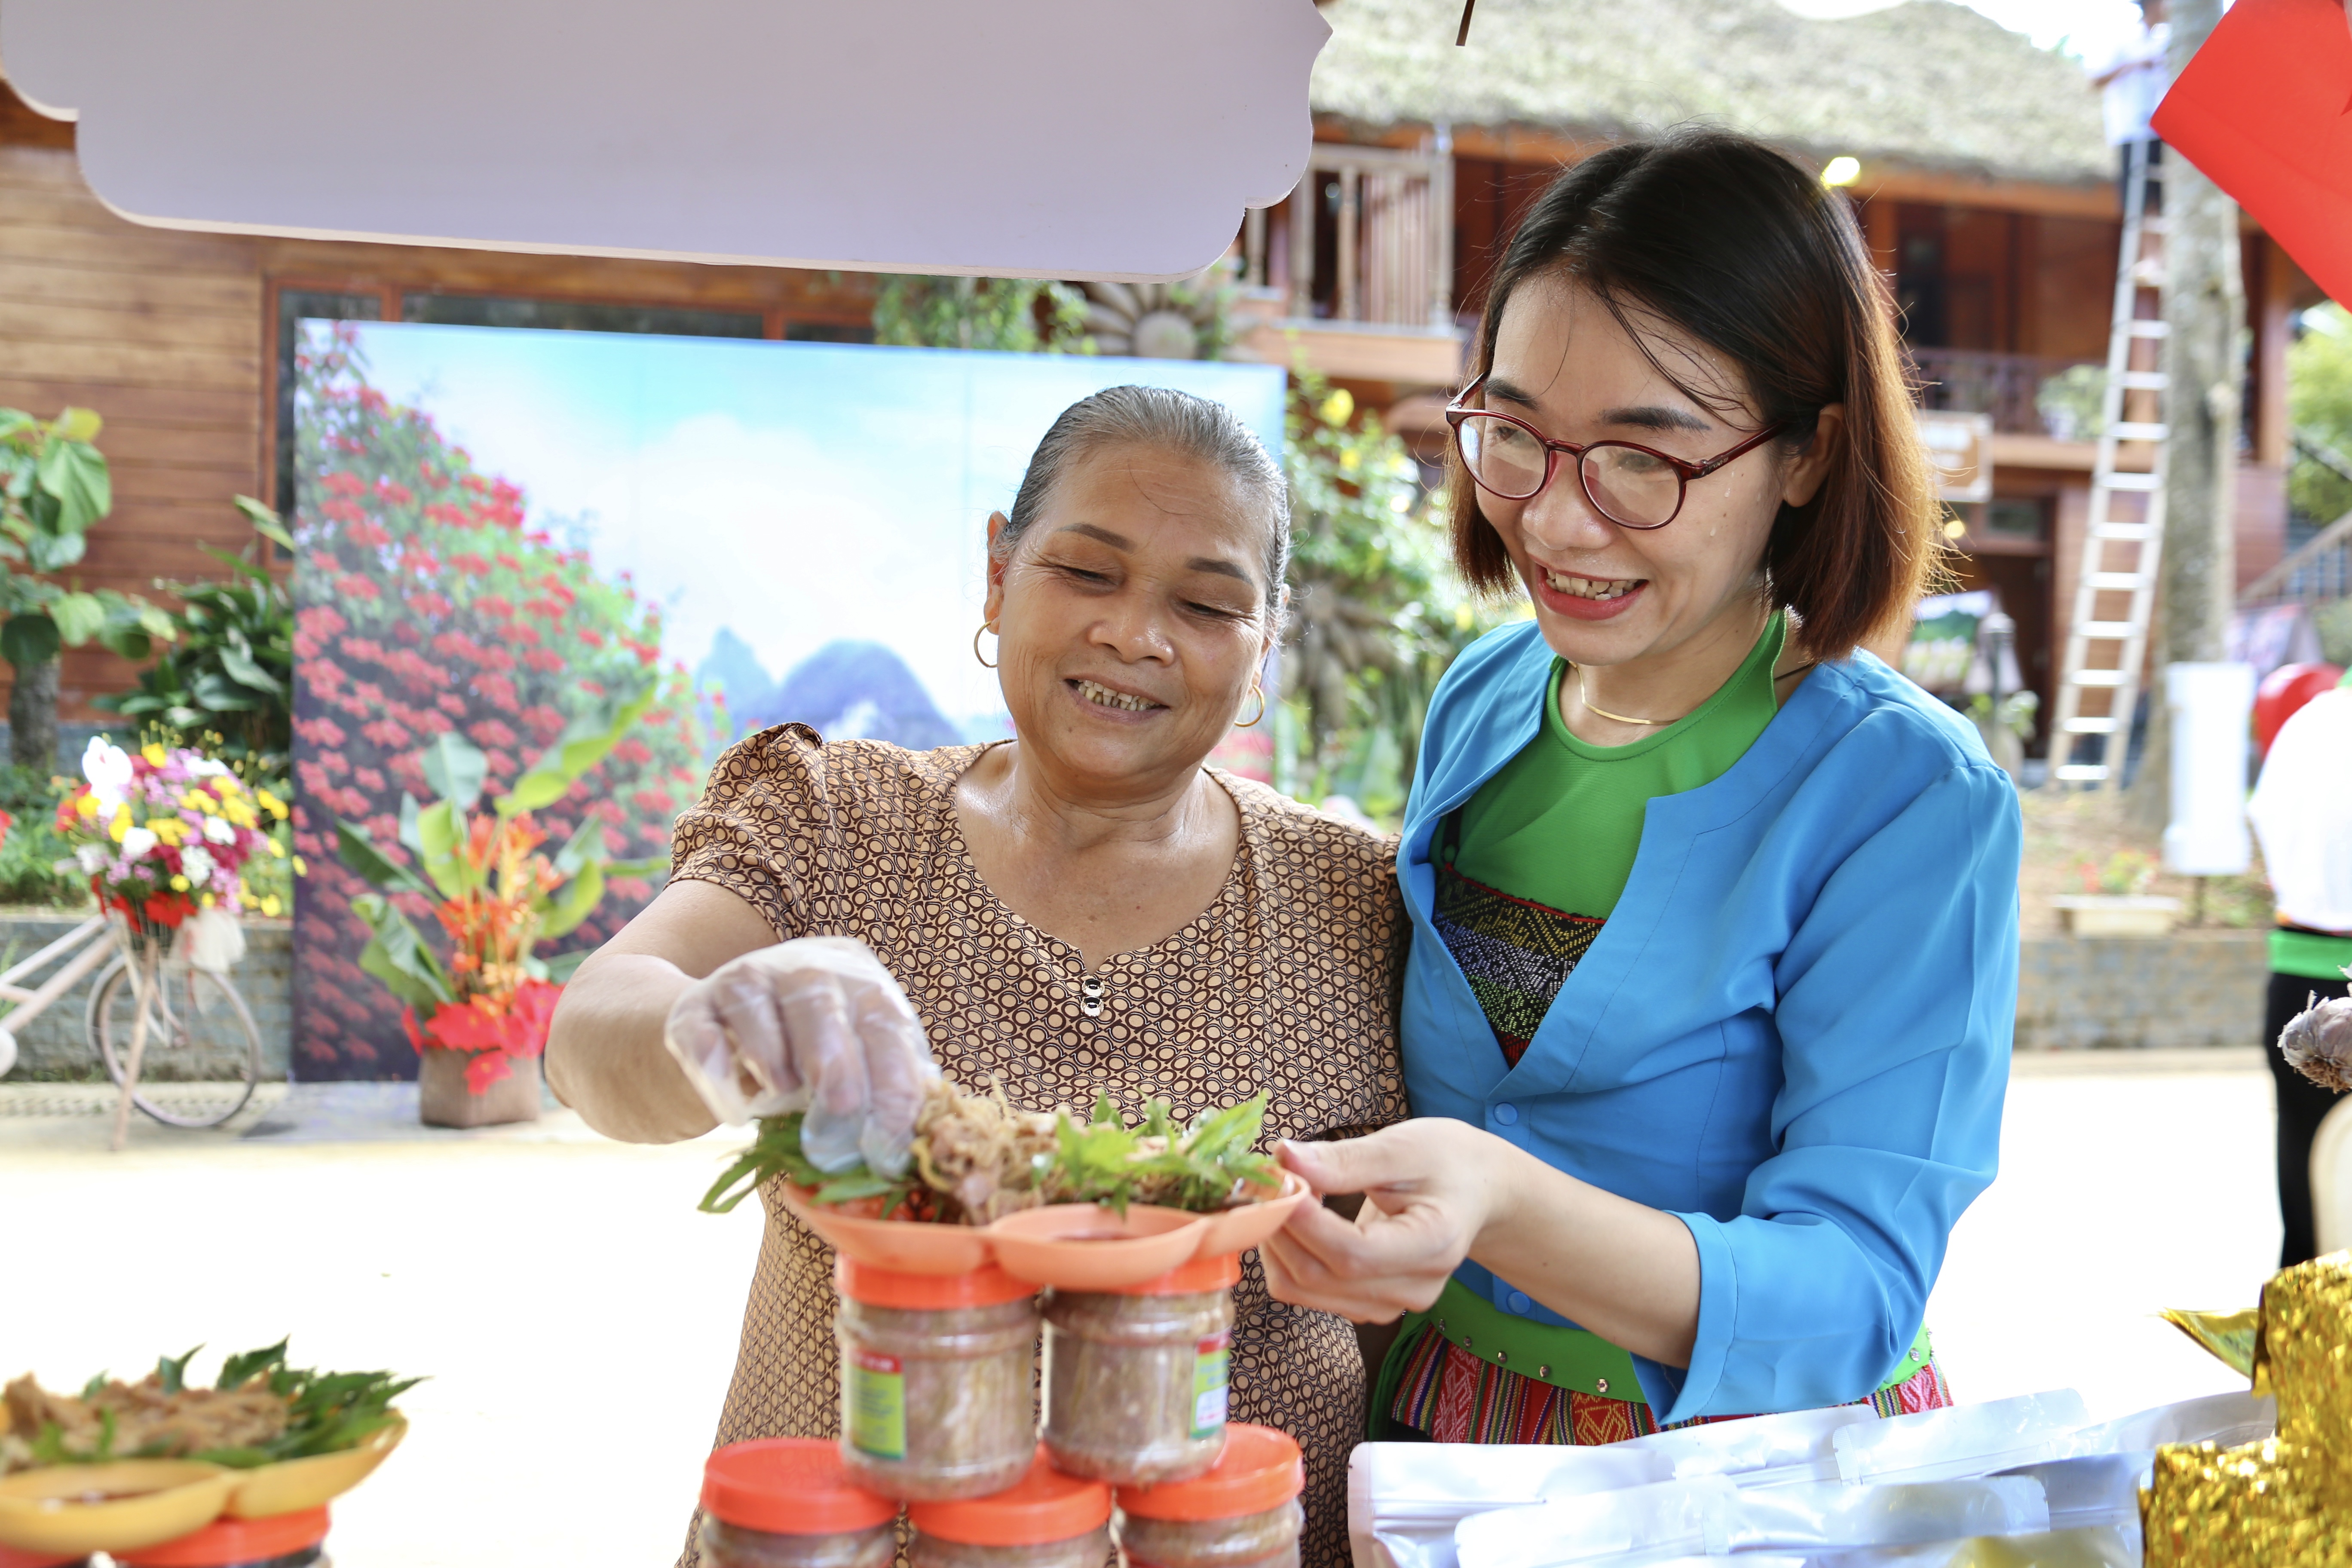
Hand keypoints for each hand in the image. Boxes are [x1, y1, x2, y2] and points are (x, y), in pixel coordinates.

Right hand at [662, 935, 935, 1174]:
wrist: (718, 1041)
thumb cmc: (805, 1060)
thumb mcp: (852, 1065)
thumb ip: (878, 1092)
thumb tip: (900, 1146)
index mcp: (854, 976)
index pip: (883, 1018)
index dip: (892, 1078)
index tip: (890, 1137)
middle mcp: (800, 964)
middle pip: (818, 996)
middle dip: (834, 1059)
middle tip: (841, 1111)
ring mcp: (741, 979)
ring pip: (754, 1000)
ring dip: (771, 1053)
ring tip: (782, 1095)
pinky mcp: (692, 1008)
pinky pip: (699, 1030)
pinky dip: (714, 1070)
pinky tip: (733, 1112)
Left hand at [1259, 1119, 1517, 1323]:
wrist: (1474, 1191)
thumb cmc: (1445, 1161)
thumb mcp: (1403, 1147)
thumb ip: (1345, 1160)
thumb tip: (1285, 1159)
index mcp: (1433, 1246)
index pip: (1353, 1253)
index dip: (1304, 1221)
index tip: (1277, 1178)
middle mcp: (1414, 1289)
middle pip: (1320, 1276)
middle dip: (1280, 1226)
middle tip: (1269, 1178)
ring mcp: (1391, 1304)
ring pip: (1303, 1290)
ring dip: (1276, 1241)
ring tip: (1282, 1194)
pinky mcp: (1368, 1305)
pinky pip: (1305, 1292)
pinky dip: (1286, 1255)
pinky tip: (1296, 1218)